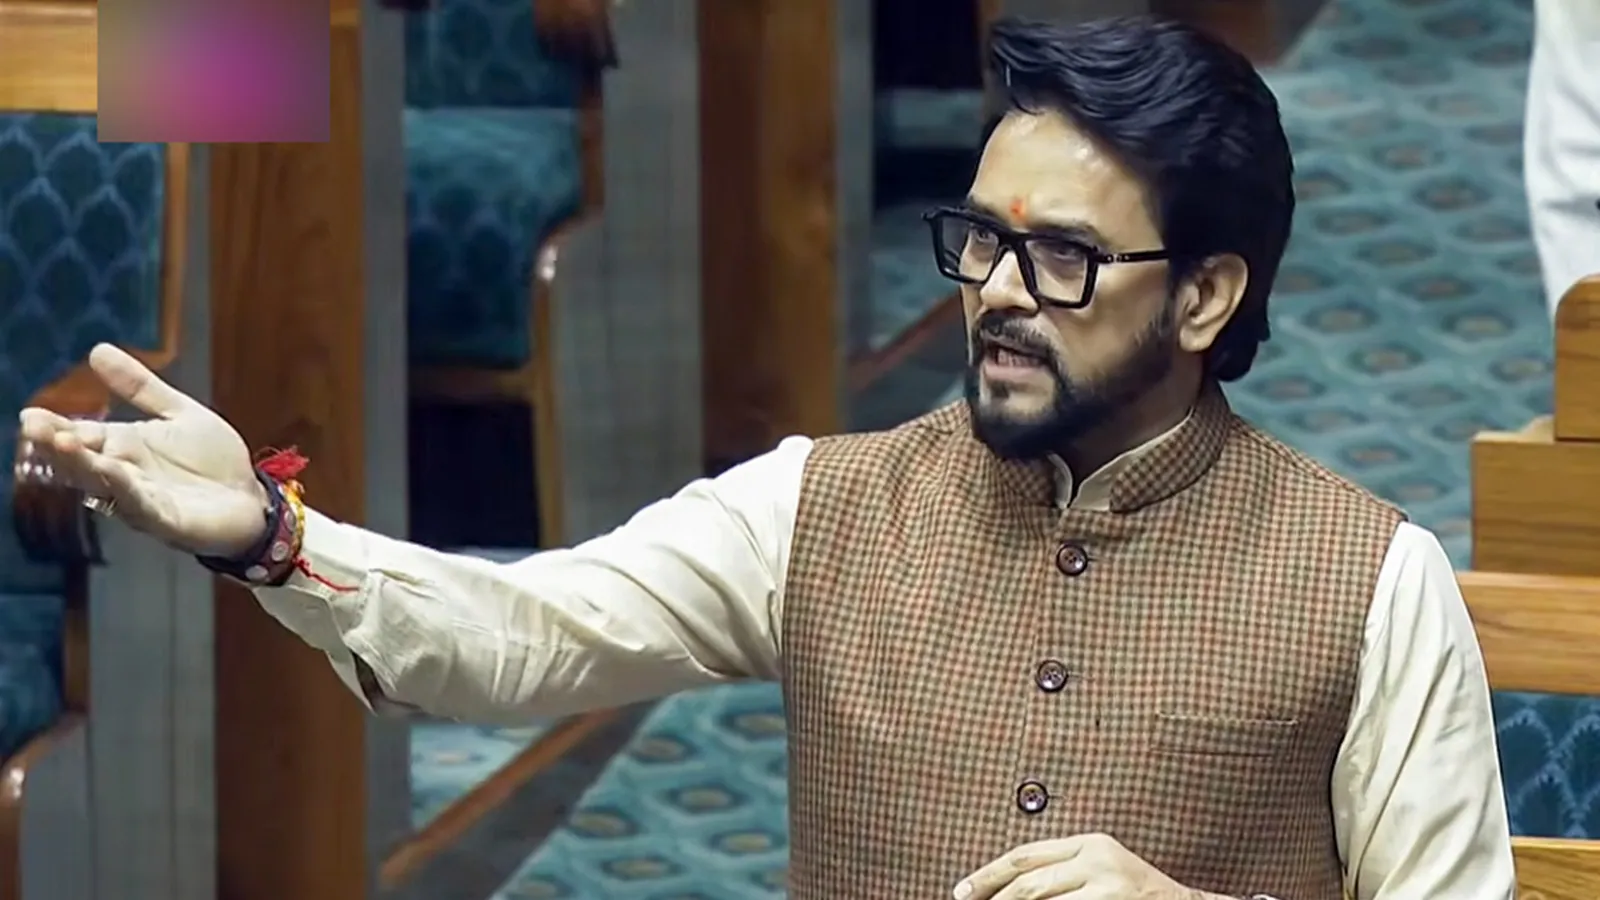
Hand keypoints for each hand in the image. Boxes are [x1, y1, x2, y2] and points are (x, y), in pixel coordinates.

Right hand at [17, 343, 268, 557]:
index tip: (30, 415)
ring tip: (66, 444)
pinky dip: (128, 491)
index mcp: (122, 447)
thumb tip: (97, 350)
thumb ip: (141, 387)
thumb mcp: (179, 413)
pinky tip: (115, 473)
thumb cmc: (213, 461)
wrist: (251, 498)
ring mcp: (142, 500)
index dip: (55, 427)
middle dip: (58, 445)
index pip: (81, 435)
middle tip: (34, 428)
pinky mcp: (168, 521)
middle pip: (83, 460)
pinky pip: (143, 506)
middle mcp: (124, 474)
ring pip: (106, 483)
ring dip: (85, 465)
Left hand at [955, 833, 1221, 899]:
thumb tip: (1010, 889)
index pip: (1024, 856)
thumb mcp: (1100, 871)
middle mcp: (1096, 857)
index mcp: (1088, 842)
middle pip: (1028, 882)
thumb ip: (1062, 871)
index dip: (988, 874)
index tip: (962, 891)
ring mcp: (1108, 883)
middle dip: (993, 898)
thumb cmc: (1136, 895)